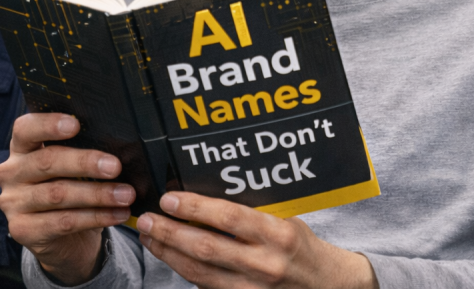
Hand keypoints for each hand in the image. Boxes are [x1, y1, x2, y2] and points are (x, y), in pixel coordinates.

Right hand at [0, 113, 134, 284]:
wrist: (65, 239)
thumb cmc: (73, 189)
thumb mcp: (74, 168)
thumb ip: (85, 151)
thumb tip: (122, 146)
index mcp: (22, 148)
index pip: (25, 129)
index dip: (48, 124)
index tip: (75, 125)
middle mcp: (12, 172)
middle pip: (47, 161)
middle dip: (85, 162)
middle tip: (115, 166)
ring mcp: (13, 203)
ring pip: (58, 194)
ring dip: (97, 194)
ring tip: (126, 195)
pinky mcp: (23, 230)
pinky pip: (63, 222)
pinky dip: (96, 217)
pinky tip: (117, 214)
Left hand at [136, 192, 376, 288]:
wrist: (326, 285)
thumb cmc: (301, 246)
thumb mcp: (285, 220)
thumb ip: (252, 212)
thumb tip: (207, 194)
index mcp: (277, 234)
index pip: (228, 218)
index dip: (194, 208)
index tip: (169, 199)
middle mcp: (264, 264)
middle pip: (205, 247)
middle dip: (170, 232)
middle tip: (147, 218)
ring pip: (198, 272)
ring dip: (168, 253)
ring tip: (150, 236)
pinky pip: (206, 288)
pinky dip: (184, 272)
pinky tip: (171, 257)